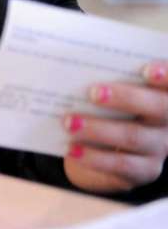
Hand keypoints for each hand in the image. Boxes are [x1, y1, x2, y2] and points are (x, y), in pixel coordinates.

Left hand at [63, 61, 167, 192]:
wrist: (104, 147)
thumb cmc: (105, 106)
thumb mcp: (108, 88)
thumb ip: (103, 76)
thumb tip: (70, 58)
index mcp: (162, 93)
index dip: (165, 75)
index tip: (146, 69)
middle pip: (159, 108)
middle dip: (127, 98)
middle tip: (93, 92)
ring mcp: (160, 146)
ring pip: (134, 137)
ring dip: (99, 129)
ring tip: (70, 122)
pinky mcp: (146, 170)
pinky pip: (121, 165)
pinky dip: (94, 157)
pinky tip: (72, 149)